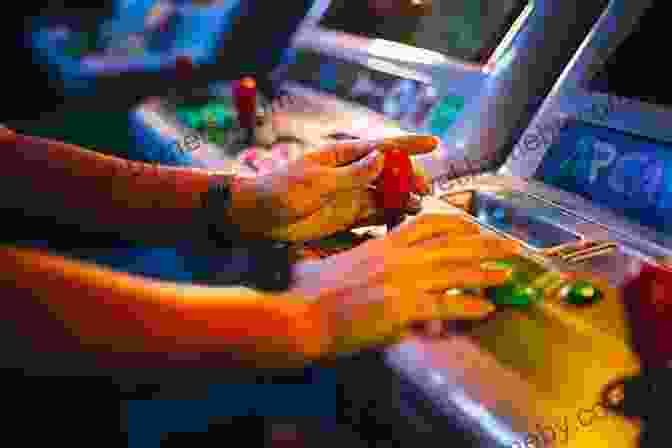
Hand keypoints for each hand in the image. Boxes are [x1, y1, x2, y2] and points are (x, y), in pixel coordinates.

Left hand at [229, 136, 436, 240]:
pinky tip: (401, 221)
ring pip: (386, 194)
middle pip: (389, 172)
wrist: (259, 217)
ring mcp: (351, 194)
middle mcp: (351, 173)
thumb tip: (382, 158)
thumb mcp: (316, 181)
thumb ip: (351, 174)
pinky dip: (390, 216)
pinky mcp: (347, 216)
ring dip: (402, 199)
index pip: (381, 146)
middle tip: (424, 190)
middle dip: (410, 178)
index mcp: (342, 156)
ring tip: (417, 208)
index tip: (434, 143)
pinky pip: (375, 214)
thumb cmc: (281, 190)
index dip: (409, 145)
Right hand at [292, 214, 519, 356]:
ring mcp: (401, 279)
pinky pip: (445, 304)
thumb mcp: (335, 265)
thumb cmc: (312, 295)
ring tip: (509, 272)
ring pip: (454, 269)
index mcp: (382, 244)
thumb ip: (354, 263)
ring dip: (486, 271)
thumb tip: (345, 264)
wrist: (303, 317)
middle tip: (511, 244)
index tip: (475, 224)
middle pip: (450, 243)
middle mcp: (396, 256)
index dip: (456, 222)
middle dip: (485, 243)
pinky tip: (486, 309)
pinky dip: (468, 306)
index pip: (426, 223)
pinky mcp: (402, 306)